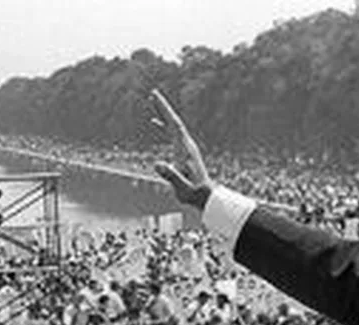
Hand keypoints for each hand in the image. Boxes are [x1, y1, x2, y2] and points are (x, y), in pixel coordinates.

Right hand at [150, 89, 212, 208]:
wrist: (205, 196)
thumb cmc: (193, 193)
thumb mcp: (181, 187)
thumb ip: (171, 176)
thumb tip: (158, 164)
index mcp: (184, 148)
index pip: (174, 124)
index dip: (165, 110)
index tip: (156, 98)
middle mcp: (186, 144)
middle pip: (174, 121)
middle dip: (163, 107)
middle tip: (153, 93)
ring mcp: (185, 147)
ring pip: (173, 125)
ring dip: (163, 113)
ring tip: (153, 102)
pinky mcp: (183, 151)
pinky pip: (171, 134)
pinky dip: (163, 126)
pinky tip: (155, 123)